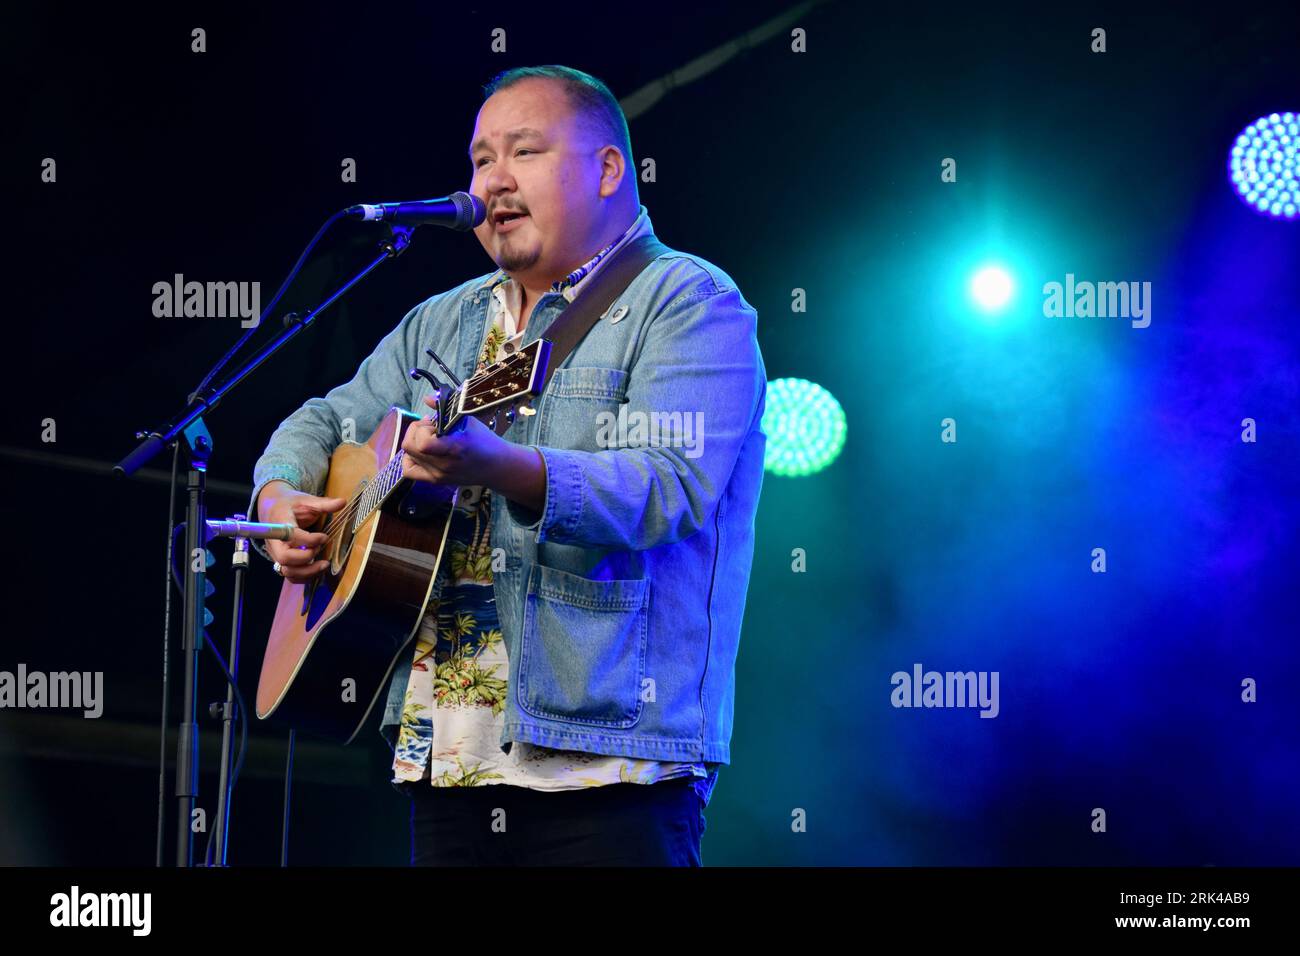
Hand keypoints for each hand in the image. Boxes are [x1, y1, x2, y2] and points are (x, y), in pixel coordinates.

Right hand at [257, 480, 347, 581]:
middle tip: (320, 550)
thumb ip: (323, 504)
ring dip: (307, 571)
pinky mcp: (281, 561)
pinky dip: (303, 577)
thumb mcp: (306, 500)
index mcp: (280, 523)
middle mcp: (275, 541)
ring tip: (324, 565)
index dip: (309, 540)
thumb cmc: (290, 505)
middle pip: (284, 558)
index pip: (291, 536)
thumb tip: (343, 502)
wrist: (272, 508)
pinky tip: (317, 569)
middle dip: (306, 558)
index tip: (324, 537)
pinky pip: (289, 575)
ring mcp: (276, 553)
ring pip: (287, 571)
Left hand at [401, 396, 547, 511]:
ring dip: (414, 442)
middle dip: (416, 431)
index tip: (433, 423)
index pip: (423, 443)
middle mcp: (443, 465)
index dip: (422, 429)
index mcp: (454, 448)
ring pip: (407, 455)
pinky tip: (420, 451)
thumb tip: (427, 398)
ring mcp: (438, 475)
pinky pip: (409, 471)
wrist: (495, 466)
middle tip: (430, 427)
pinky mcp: (435, 480)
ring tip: (429, 438)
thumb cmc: (484, 442)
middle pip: (410, 446)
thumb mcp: (468, 420)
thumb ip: (446, 408)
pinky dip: (409, 458)